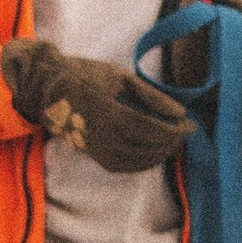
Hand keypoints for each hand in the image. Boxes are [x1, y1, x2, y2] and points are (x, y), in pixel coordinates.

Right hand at [0, 38, 193, 174]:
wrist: (50, 88)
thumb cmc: (87, 75)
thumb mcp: (120, 76)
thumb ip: (151, 95)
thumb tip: (179, 112)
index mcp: (108, 112)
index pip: (150, 129)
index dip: (173, 130)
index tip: (191, 125)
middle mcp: (101, 135)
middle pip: (146, 147)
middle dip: (171, 142)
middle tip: (186, 132)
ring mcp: (96, 148)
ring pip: (136, 160)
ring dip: (160, 154)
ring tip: (174, 142)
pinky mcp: (93, 155)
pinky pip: (123, 166)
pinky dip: (144, 163)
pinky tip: (155, 153)